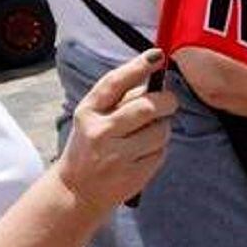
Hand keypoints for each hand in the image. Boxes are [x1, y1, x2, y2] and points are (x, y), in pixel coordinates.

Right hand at [56, 49, 175, 209]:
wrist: (77, 191)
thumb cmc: (91, 145)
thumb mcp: (94, 117)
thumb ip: (120, 98)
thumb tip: (155, 77)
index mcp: (88, 111)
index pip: (115, 83)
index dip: (138, 66)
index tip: (158, 56)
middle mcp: (100, 133)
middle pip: (146, 107)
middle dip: (166, 101)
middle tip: (170, 101)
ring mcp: (116, 156)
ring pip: (160, 131)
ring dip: (162, 127)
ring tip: (149, 132)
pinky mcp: (133, 175)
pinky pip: (161, 152)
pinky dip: (159, 148)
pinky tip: (144, 152)